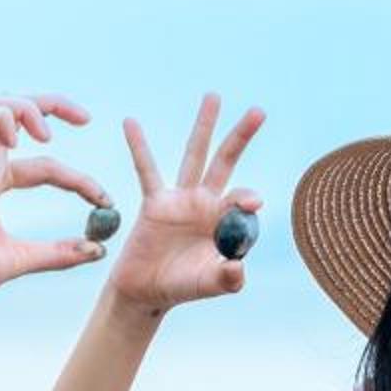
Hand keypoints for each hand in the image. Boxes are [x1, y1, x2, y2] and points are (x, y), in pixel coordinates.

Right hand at [0, 94, 114, 299]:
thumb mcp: (19, 259)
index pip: (44, 164)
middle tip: (87, 119)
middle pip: (17, 109)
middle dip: (55, 104)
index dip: (76, 179)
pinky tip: (19, 144)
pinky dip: (7, 118)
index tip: (104, 199)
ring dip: (29, 107)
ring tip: (47, 137)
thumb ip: (56, 253)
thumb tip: (96, 250)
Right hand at [105, 93, 264, 313]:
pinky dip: (138, 146)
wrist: (146, 293)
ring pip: (195, 155)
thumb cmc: (182, 288)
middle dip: (241, 137)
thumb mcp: (208, 285)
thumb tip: (239, 266)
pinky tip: (131, 123)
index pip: (241, 200)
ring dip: (204, 127)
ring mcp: (181, 200)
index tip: (250, 201)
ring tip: (213, 97)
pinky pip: (146, 170)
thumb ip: (226, 278)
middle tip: (258, 111)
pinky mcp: (154, 202)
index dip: (246, 198)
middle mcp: (206, 204)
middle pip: (226, 162)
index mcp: (225, 222)